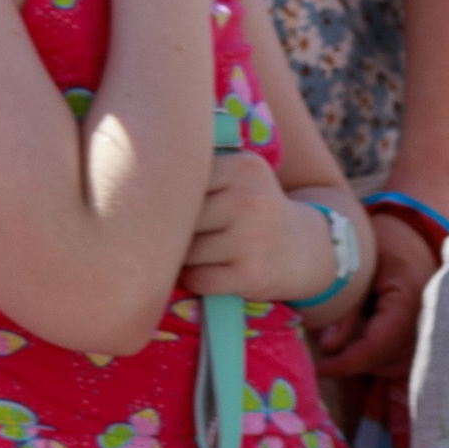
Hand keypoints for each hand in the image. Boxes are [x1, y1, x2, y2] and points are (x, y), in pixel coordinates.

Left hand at [183, 149, 346, 305]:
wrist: (305, 249)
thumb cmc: (253, 211)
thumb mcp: (239, 175)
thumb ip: (197, 173)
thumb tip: (143, 194)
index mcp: (243, 167)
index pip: (180, 182)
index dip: (170, 199)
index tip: (182, 207)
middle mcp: (251, 199)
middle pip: (179, 218)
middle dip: (173, 231)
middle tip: (188, 235)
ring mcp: (253, 238)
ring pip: (185, 251)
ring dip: (184, 259)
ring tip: (204, 254)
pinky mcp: (251, 274)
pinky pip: (197, 279)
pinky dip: (196, 281)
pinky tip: (213, 272)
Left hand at [316, 205, 436, 379]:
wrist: (413, 232)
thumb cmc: (383, 240)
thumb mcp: (357, 265)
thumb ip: (346, 307)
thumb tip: (329, 346)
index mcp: (408, 301)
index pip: (377, 347)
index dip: (346, 363)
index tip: (318, 369)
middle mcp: (426, 321)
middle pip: (387, 362)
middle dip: (355, 363)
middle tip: (325, 356)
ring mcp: (430, 328)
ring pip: (396, 366)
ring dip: (368, 363)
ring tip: (343, 347)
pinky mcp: (427, 332)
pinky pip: (404, 359)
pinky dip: (382, 359)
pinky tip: (363, 344)